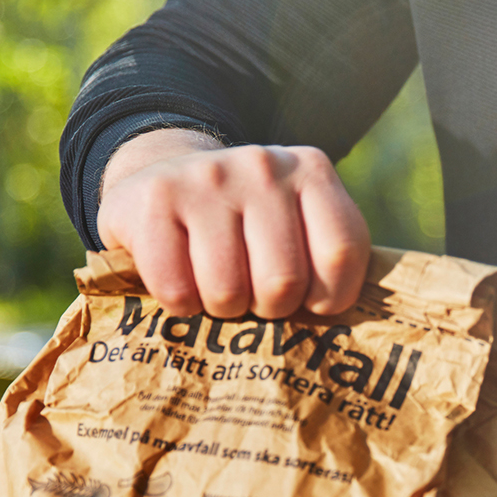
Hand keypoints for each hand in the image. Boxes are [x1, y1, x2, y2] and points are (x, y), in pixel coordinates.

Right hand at [96, 129, 369, 318]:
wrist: (158, 181)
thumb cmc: (242, 229)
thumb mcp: (297, 228)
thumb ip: (329, 264)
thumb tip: (342, 330)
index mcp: (312, 172)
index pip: (341, 253)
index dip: (326, 298)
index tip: (307, 301)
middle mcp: (263, 166)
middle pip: (283, 282)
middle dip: (268, 309)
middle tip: (253, 295)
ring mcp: (206, 176)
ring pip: (227, 292)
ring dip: (220, 309)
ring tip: (215, 286)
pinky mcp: (154, 198)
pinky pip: (177, 291)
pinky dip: (179, 305)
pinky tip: (180, 278)